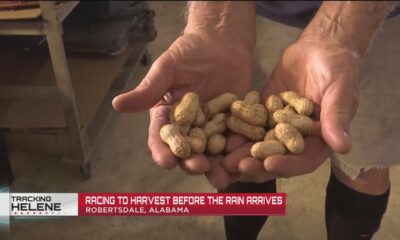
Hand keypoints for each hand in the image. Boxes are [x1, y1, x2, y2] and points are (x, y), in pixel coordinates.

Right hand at [112, 33, 251, 187]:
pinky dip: (238, 152)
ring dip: (216, 167)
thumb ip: (148, 89)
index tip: (166, 161)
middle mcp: (189, 128)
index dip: (162, 150)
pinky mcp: (233, 125)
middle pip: (188, 151)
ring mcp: (212, 129)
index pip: (162, 137)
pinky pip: (236, 141)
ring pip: (212, 153)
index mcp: (168, 117)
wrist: (222, 43)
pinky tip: (242, 159)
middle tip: (199, 167)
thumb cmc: (190, 53)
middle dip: (192, 162)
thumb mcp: (167, 68)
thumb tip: (116, 104)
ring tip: (222, 178)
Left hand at [223, 39, 360, 181]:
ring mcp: (278, 125)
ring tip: (224, 158)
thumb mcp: (339, 90)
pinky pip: (250, 123)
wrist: (319, 48)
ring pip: (260, 144)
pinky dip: (237, 130)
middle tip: (237, 167)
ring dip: (243, 152)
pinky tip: (222, 133)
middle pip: (277, 157)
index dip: (287, 165)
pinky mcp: (264, 111)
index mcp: (318, 140)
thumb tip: (343, 147)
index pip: (303, 160)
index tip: (269, 165)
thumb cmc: (338, 68)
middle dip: (257, 163)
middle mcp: (296, 138)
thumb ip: (337, 117)